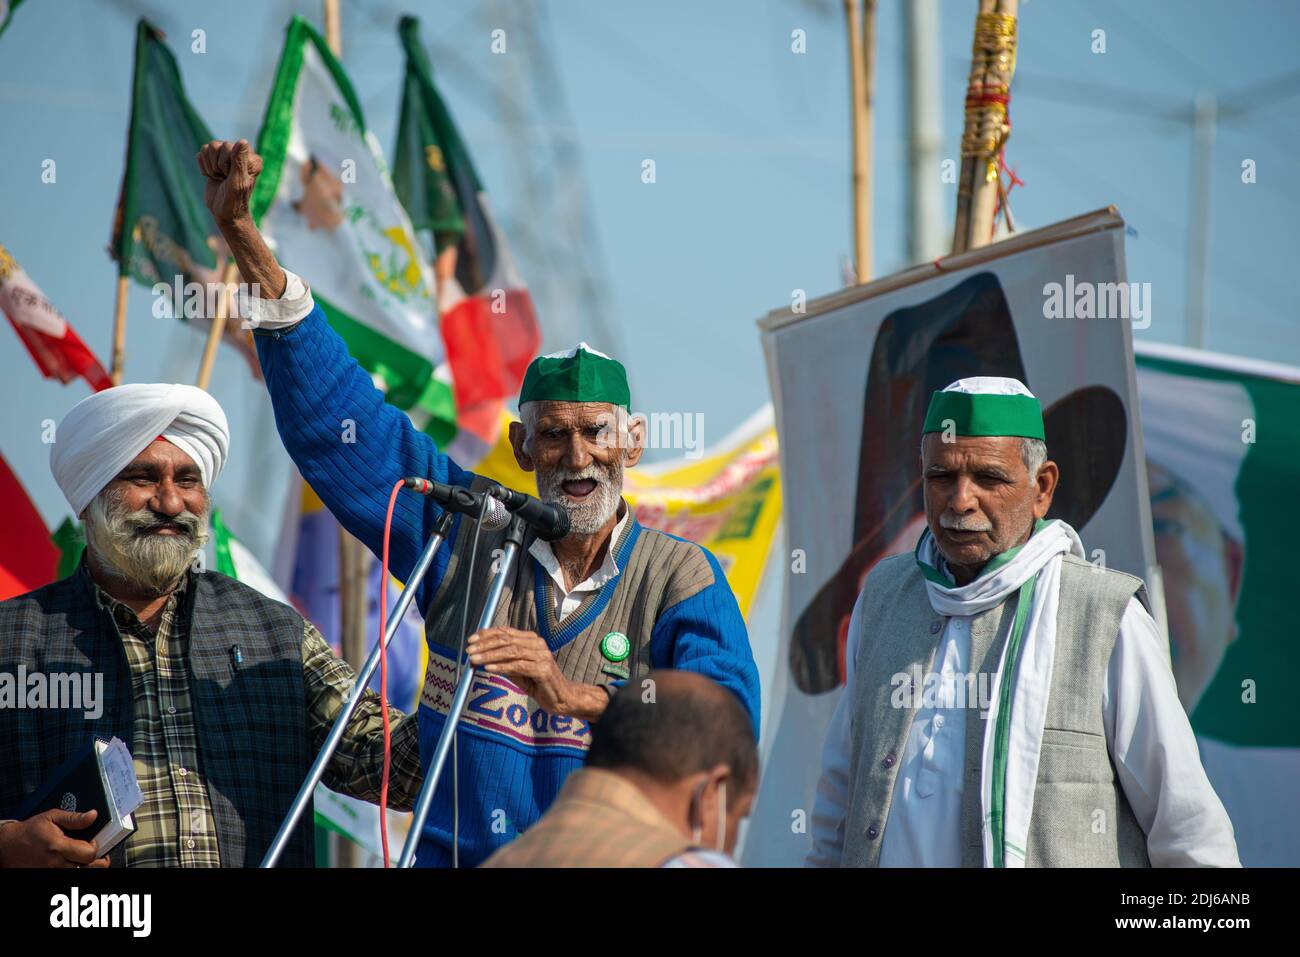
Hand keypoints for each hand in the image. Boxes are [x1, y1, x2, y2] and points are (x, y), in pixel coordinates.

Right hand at [0, 810, 110, 867]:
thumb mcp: (52, 817)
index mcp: (58, 847)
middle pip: (90, 868)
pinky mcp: (49, 876)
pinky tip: (74, 861)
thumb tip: (92, 816)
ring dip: (87, 866)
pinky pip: (70, 875)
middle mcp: (56, 864)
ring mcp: (52, 873)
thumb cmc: (29, 832)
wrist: (9, 846)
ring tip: (84, 856)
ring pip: (81, 874)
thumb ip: (74, 818)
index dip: (96, 846)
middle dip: (97, 858)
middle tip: (93, 850)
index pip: (90, 853)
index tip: (92, 840)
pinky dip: (77, 869)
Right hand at [197, 139, 263, 226]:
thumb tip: (243, 141)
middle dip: (217, 165)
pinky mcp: (215, 161)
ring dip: (210, 166)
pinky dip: (204, 167)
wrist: (225, 213)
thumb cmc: (234, 201)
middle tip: (225, 179)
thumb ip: (239, 162)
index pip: (229, 146)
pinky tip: (213, 177)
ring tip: (220, 178)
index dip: (225, 163)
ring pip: (208, 147)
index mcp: (252, 158)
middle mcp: (242, 155)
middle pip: (217, 145)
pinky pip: (202, 153)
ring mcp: (228, 157)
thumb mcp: (237, 182)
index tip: (231, 177)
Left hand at [466, 627, 598, 717]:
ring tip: (474, 660)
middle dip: (485, 645)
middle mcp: (537, 644)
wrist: (562, 698)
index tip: (471, 640)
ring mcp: (542, 655)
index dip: (487, 634)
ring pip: (510, 651)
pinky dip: (501, 667)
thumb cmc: (539, 684)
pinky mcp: (543, 669)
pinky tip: (489, 669)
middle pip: (506, 640)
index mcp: (531, 640)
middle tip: (469, 650)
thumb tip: (479, 657)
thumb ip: (502, 662)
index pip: (506, 632)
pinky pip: (518, 666)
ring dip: (489, 655)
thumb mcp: (517, 670)